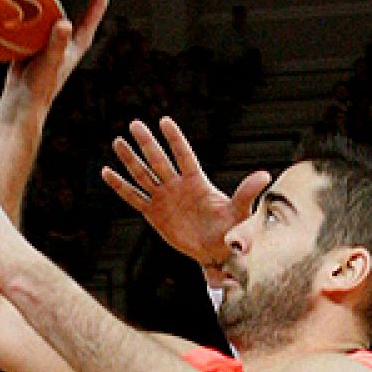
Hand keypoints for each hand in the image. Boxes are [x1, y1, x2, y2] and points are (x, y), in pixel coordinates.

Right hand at [0, 0, 114, 114]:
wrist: (20, 102)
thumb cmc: (39, 89)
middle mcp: (68, 35)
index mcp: (79, 40)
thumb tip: (65, 23)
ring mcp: (51, 36)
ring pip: (56, 3)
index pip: (97, 6)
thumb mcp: (49, 65)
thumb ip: (57, 45)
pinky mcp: (34, 37)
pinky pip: (33, 10)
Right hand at [102, 116, 269, 267]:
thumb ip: (247, 192)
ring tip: (117, 142)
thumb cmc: (230, 229)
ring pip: (144, 175)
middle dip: (147, 144)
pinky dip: (120, 187)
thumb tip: (265, 175)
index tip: (164, 121)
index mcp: (197, 183)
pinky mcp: (154, 213)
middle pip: (159, 161)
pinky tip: (106, 172)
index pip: (184, 156)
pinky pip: (134, 198)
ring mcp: (164, 198)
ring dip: (131, 160)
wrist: (217, 251)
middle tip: (135, 124)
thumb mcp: (240, 211)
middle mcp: (178, 186)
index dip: (175, 140)